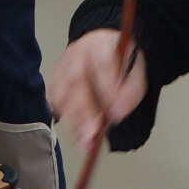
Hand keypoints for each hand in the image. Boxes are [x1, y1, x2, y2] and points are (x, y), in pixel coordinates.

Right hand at [47, 25, 147, 151]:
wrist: (100, 45)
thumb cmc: (118, 59)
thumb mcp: (135, 68)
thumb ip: (131, 90)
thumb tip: (118, 113)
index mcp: (100, 46)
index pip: (103, 67)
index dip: (108, 92)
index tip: (115, 114)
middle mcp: (76, 55)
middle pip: (76, 83)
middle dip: (84, 113)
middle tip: (91, 135)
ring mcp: (62, 68)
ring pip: (61, 95)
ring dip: (72, 122)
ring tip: (84, 143)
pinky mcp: (54, 82)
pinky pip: (55, 102)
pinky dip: (65, 120)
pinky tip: (76, 134)